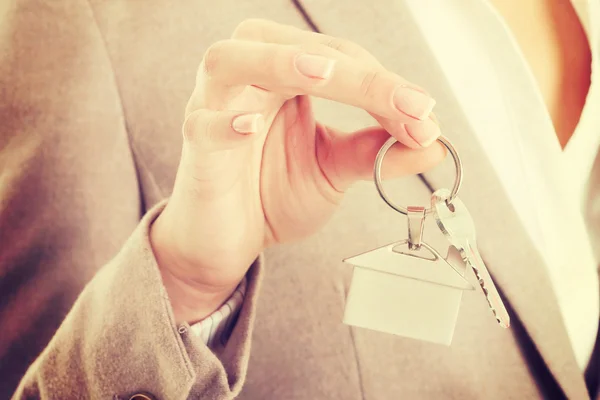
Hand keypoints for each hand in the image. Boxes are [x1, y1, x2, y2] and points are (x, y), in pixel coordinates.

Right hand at [150, 19, 445, 322]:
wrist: (226, 241)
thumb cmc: (271, 196)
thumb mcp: (332, 170)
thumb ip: (375, 152)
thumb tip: (433, 142)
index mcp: (282, 77)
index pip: (338, 60)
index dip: (384, 84)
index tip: (425, 116)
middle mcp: (247, 80)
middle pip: (295, 49)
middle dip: (357, 75)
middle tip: (407, 107)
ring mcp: (214, 108)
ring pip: (233, 61)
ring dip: (280, 62)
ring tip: (326, 74)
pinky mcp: (196, 148)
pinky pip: (203, 124)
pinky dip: (225, 123)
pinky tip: (250, 126)